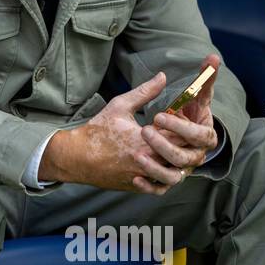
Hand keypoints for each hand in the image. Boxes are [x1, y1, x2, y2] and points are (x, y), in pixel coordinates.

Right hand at [42, 66, 208, 194]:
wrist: (77, 157)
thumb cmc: (97, 131)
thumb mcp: (120, 106)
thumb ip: (145, 92)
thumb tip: (162, 77)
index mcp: (146, 141)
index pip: (181, 137)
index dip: (187, 129)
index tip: (187, 121)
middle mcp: (148, 161)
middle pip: (181, 156)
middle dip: (186, 146)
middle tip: (186, 135)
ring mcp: (143, 176)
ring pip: (175, 175)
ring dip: (178, 163)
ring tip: (174, 151)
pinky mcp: (137, 186)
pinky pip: (159, 188)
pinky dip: (165, 179)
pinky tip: (161, 166)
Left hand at [140, 54, 220, 191]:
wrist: (157, 138)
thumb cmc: (173, 115)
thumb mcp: (179, 98)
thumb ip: (199, 81)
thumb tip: (213, 58)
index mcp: (200, 136)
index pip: (201, 136)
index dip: (183, 128)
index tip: (159, 115)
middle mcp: (193, 156)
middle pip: (187, 158)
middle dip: (166, 145)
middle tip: (145, 130)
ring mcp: (178, 170)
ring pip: (173, 177)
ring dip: (156, 168)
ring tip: (137, 155)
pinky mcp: (162, 182)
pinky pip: (159, 190)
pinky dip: (148, 186)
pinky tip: (135, 177)